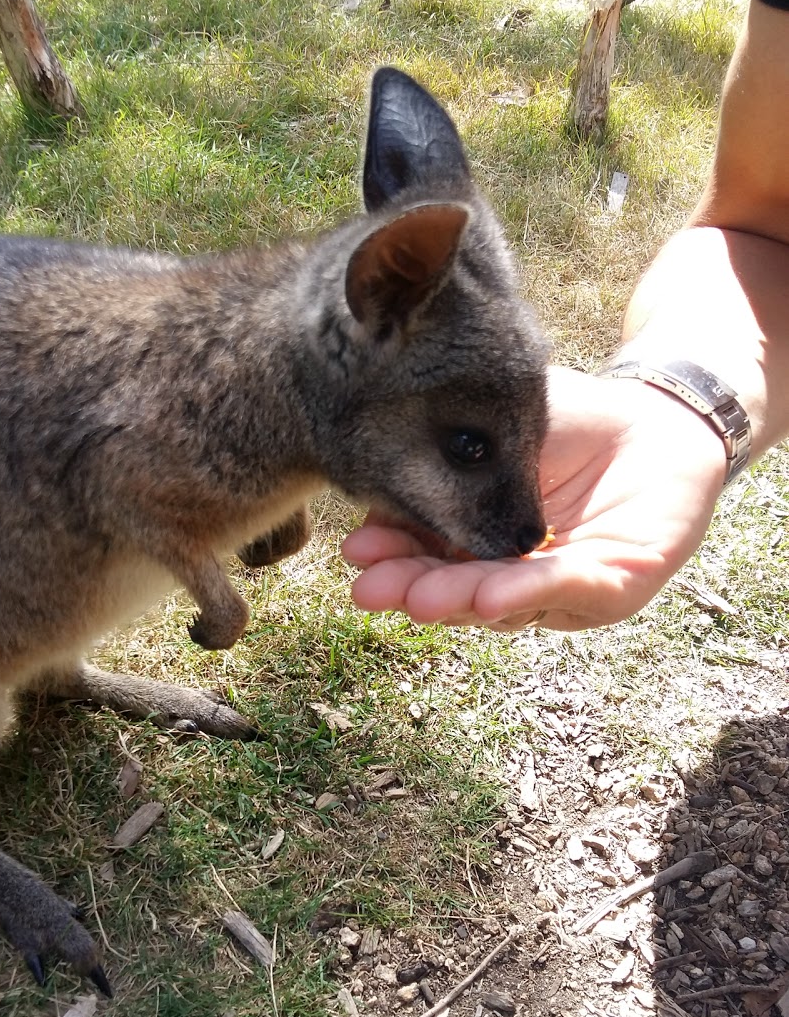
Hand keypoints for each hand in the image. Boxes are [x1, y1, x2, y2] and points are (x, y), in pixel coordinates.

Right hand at [343, 366, 728, 630]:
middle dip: (414, 589)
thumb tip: (376, 470)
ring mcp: (560, 588)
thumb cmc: (573, 422)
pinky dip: (529, 591)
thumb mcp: (495, 430)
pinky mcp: (614, 589)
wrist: (661, 414)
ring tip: (421, 598)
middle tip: (372, 590)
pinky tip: (492, 594)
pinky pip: (568, 591)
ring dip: (461, 598)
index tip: (355, 553)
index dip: (392, 558)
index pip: (428, 556)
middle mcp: (514, 575)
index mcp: (478, 540)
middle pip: (457, 590)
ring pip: (505, 602)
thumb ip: (448, 455)